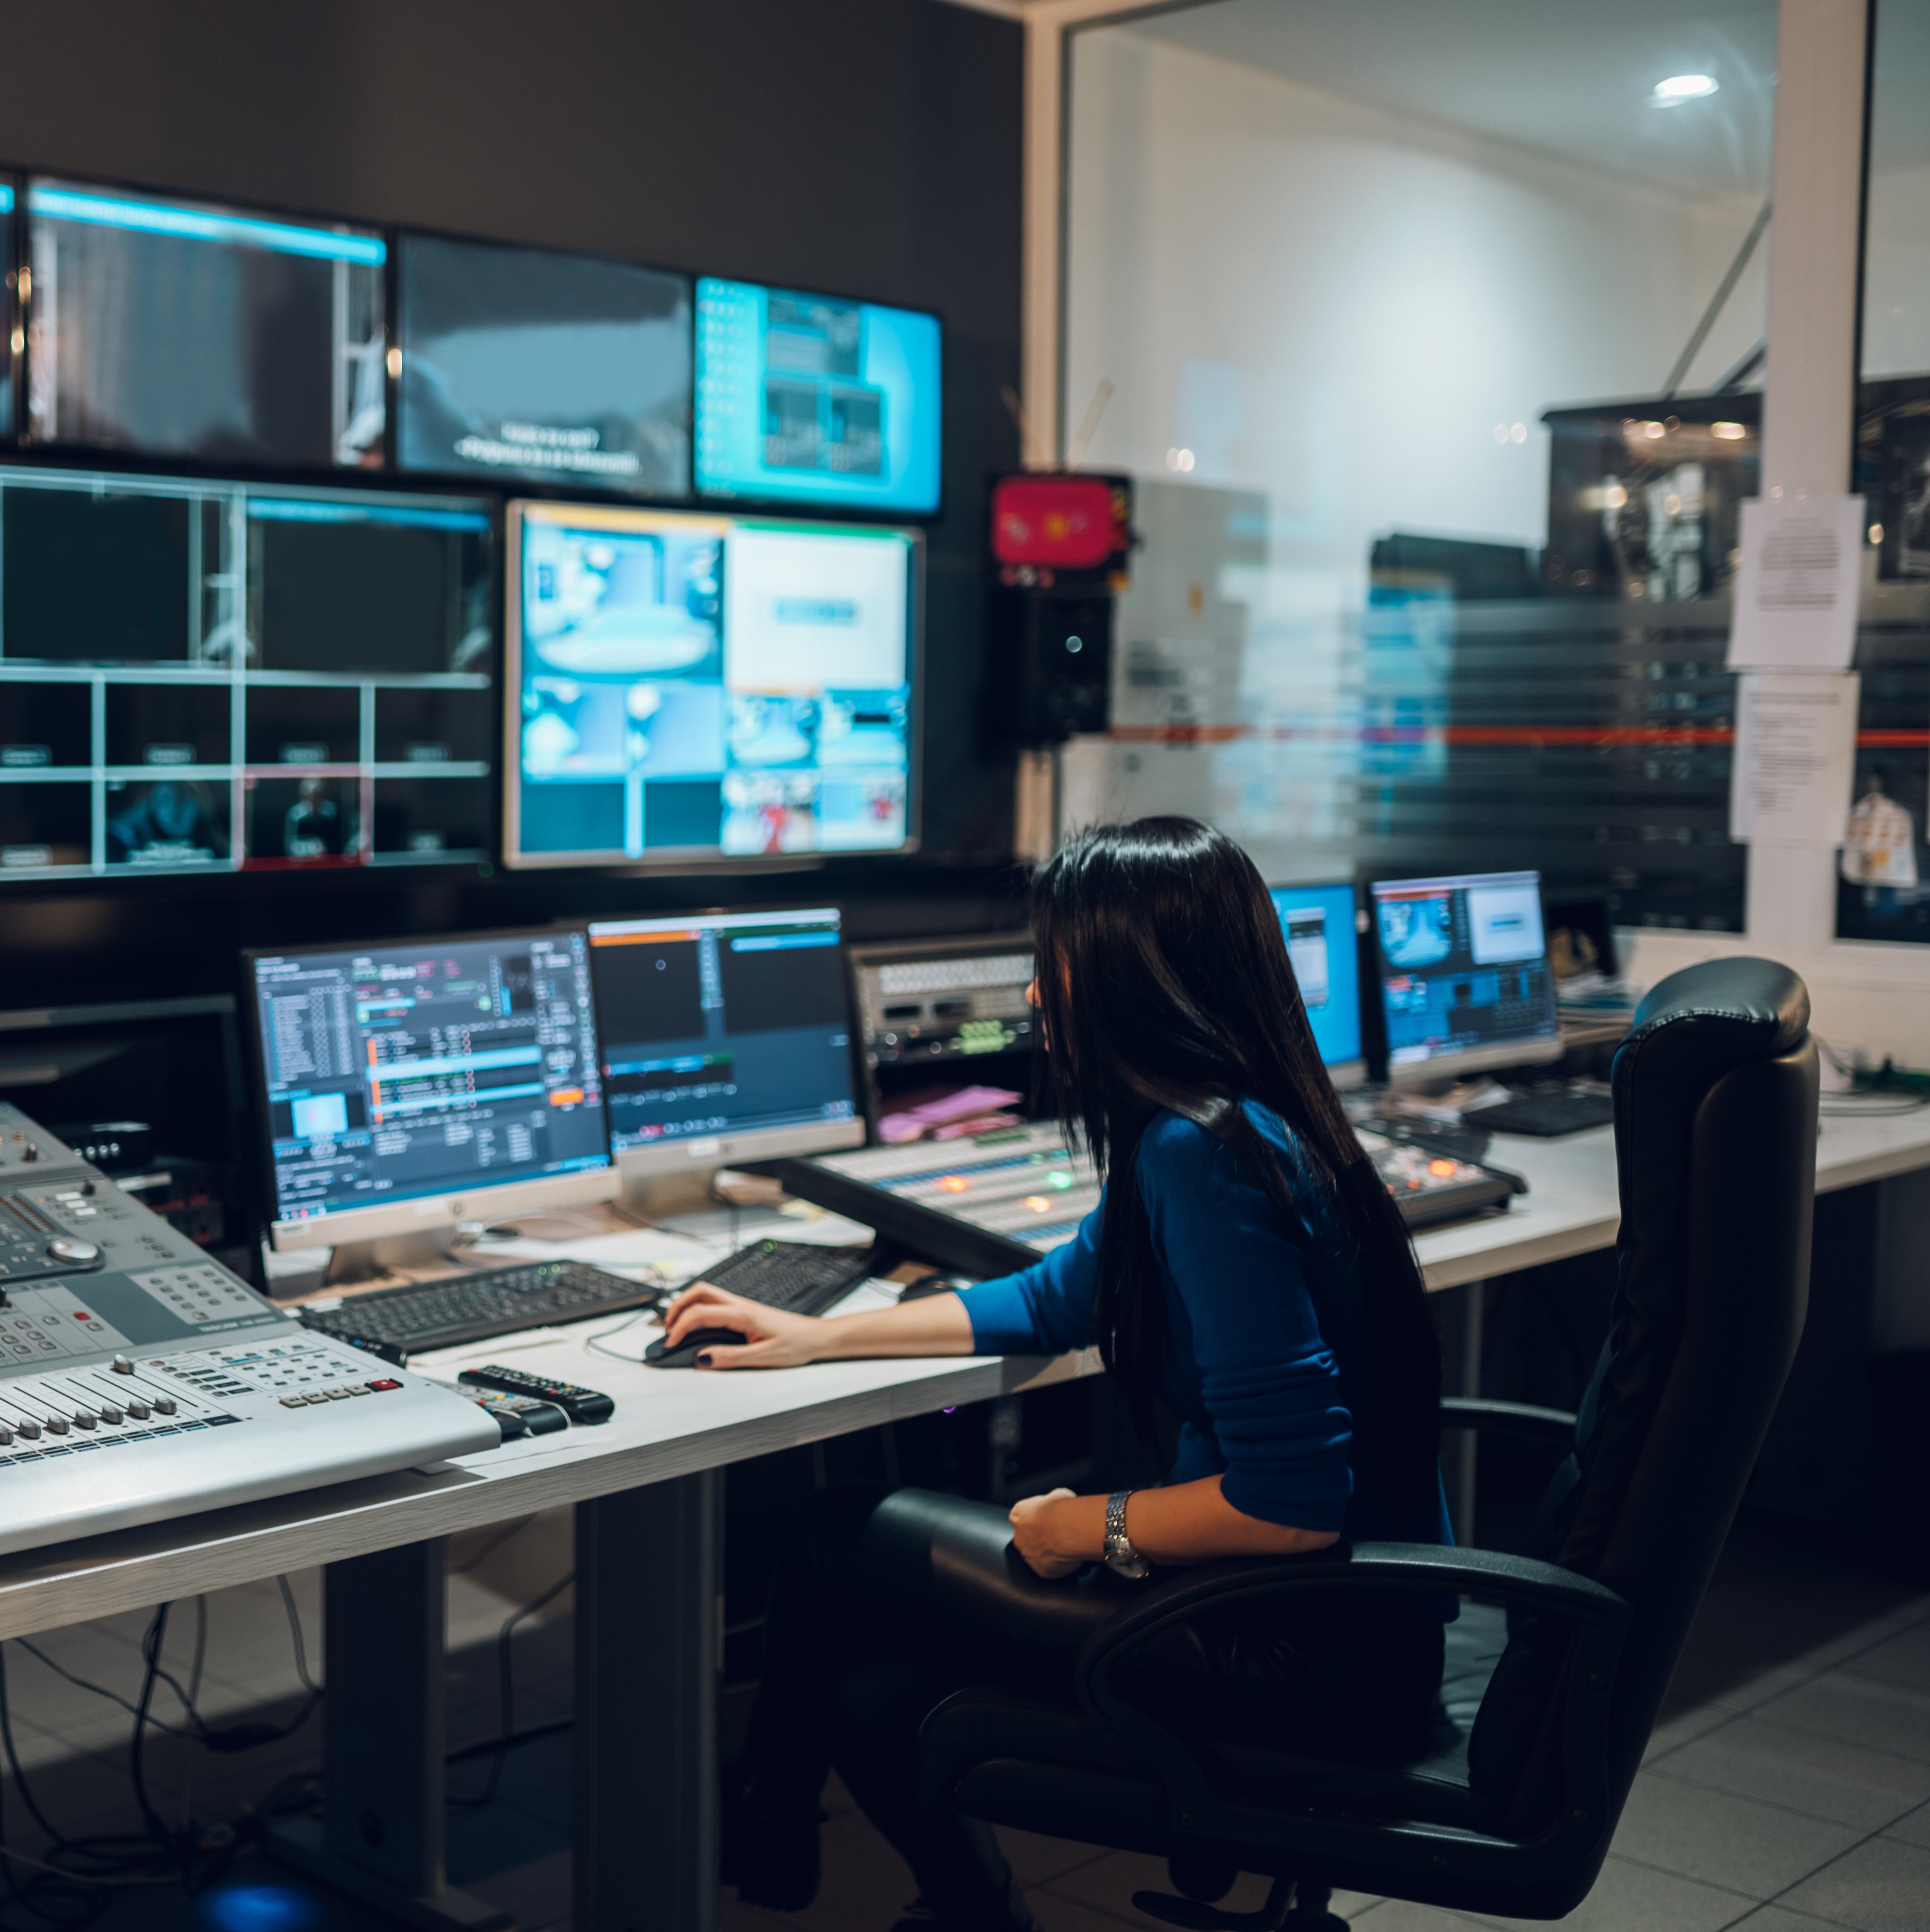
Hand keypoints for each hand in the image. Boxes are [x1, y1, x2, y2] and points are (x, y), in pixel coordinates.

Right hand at [659, 1282, 821, 1369]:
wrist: (815, 1337)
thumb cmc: (795, 1344)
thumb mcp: (762, 1357)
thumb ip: (730, 1358)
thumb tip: (702, 1358)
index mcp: (742, 1314)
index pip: (700, 1313)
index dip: (679, 1328)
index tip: (671, 1344)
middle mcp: (740, 1305)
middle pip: (699, 1292)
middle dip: (677, 1307)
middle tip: (667, 1329)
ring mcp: (742, 1305)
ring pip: (706, 1294)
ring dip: (686, 1305)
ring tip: (676, 1326)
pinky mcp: (744, 1310)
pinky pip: (715, 1302)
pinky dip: (698, 1309)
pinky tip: (697, 1324)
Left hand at [1008, 1487, 1092, 1579]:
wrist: (1070, 1530)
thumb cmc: (1062, 1509)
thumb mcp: (1056, 1495)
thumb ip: (1050, 1502)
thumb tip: (1057, 1503)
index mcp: (1018, 1514)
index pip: (1019, 1516)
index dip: (1034, 1517)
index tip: (1047, 1517)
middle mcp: (1019, 1536)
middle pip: (1026, 1538)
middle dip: (1039, 1537)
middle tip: (1058, 1533)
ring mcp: (1028, 1556)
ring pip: (1037, 1554)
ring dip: (1048, 1552)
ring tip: (1066, 1546)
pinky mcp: (1040, 1571)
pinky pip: (1049, 1568)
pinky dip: (1057, 1565)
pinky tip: (1068, 1558)